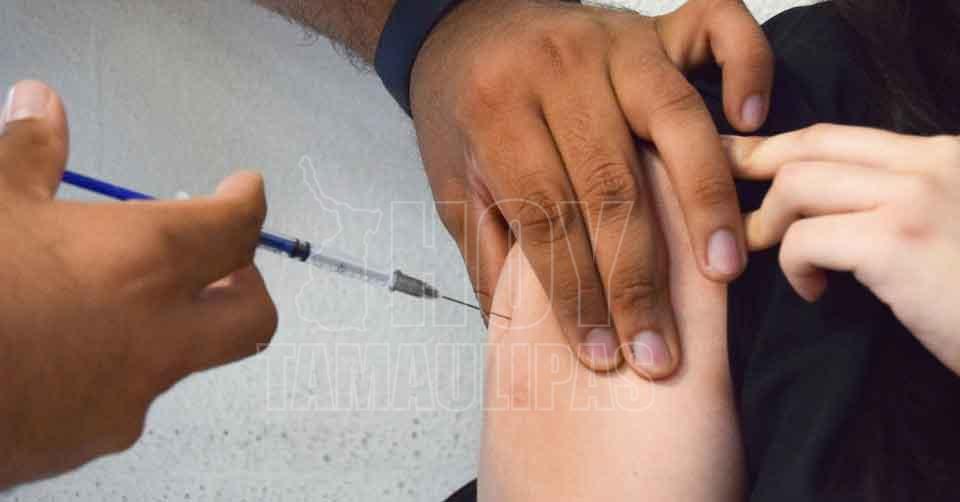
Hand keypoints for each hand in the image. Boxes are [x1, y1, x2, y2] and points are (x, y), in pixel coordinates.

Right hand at [0, 81, 277, 486]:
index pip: (236, 228)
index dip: (247, 202)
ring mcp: (133, 398)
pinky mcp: (95, 442)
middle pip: (253, 315)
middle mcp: (159, 335)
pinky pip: (126, 398)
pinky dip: (115, 368)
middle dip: (248, 283)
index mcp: (144, 261)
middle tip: (219, 260)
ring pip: (187, 359)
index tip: (242, 190)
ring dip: (172, 325)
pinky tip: (63, 352)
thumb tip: (42, 103)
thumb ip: (28, 154)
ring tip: (112, 300)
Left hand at [409, 0, 771, 377]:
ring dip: (703, 203)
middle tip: (658, 349)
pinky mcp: (650, 25)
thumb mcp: (452, 184)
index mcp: (496, 113)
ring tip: (722, 270)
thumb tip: (521, 337)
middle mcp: (558, 71)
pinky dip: (747, 67)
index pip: (547, 217)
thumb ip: (489, 254)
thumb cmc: (460, 111)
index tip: (602, 352)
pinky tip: (749, 123)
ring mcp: (611, 42)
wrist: (459, 26)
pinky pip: (716, 27)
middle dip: (636, 280)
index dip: (576, 293)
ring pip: (673, 123)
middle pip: (610, 186)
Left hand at [727, 124, 959, 375]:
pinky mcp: (899, 242)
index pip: (840, 135)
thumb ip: (895, 209)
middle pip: (809, 146)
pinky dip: (795, 265)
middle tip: (710, 184)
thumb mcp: (946, 234)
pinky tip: (814, 293)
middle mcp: (932, 164)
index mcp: (943, 158)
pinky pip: (806, 237)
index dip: (778, 144)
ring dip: (769, 223)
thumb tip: (822, 211)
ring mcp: (917, 198)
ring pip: (798, 185)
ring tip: (772, 254)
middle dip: (748, 163)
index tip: (737, 157)